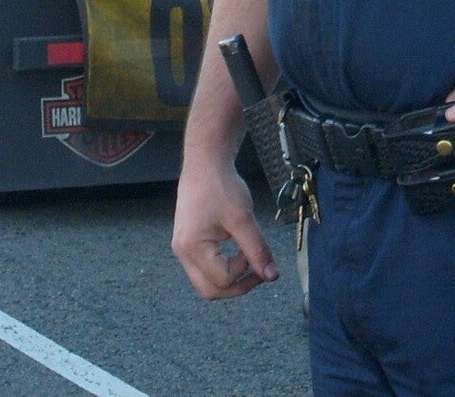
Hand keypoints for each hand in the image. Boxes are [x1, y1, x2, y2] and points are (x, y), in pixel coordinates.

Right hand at [171, 155, 277, 299]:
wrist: (206, 163)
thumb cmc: (221, 187)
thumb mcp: (243, 218)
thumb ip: (257, 250)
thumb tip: (271, 276)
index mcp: (191, 247)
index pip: (222, 280)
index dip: (245, 272)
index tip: (257, 253)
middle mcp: (182, 253)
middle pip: (209, 290)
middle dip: (237, 286)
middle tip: (258, 271)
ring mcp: (183, 249)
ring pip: (206, 282)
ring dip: (230, 278)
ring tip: (248, 260)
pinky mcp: (188, 243)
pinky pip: (205, 268)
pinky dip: (223, 267)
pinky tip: (237, 252)